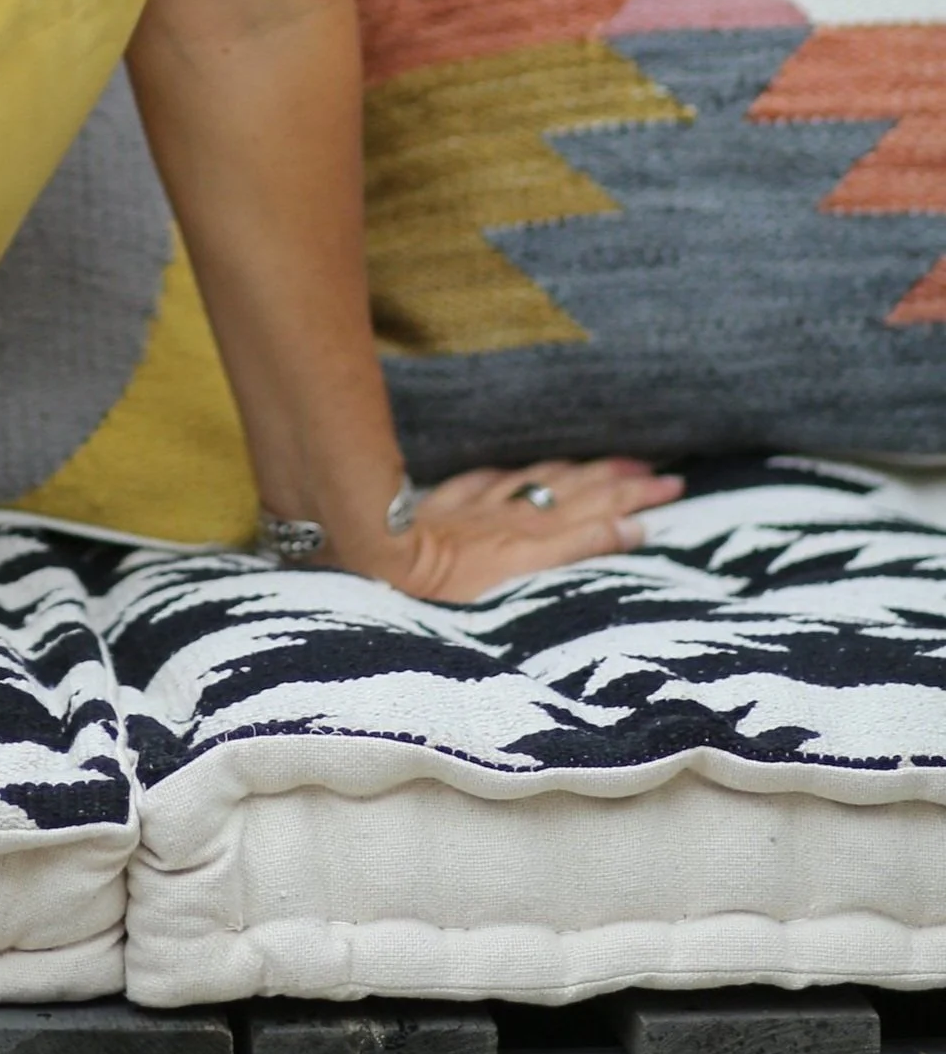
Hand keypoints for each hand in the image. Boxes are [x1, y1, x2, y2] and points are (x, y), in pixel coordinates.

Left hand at [387, 458, 683, 601]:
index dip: (636, 497)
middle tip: (664, 473)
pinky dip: (510, 474)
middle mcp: (512, 517)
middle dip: (622, 480)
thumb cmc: (445, 590)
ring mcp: (478, 509)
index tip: (673, 485)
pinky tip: (518, 472)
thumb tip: (632, 529)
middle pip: (578, 492)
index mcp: (534, 538)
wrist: (380, 564)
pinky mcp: (443, 506)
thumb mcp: (521, 578)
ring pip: (539, 481)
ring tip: (613, 464)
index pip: (598, 511)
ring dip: (580, 472)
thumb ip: (578, 551)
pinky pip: (485, 481)